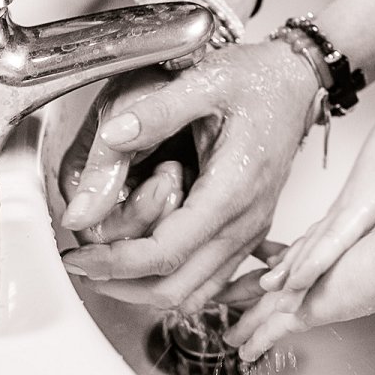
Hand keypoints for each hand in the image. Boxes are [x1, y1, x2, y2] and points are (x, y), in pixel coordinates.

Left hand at [58, 39, 322, 311]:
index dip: (114, 262)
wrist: (296, 83)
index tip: (78, 255)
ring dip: (143, 288)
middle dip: (120, 284)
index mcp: (233, 190)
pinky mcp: (248, 234)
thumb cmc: (257, 82)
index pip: (166, 252)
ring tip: (102, 266)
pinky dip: (171, 282)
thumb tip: (111, 136)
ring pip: (192, 293)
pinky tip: (140, 265)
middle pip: (176, 288)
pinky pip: (209, 281)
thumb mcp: (204, 81)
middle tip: (81, 262)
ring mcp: (249, 233)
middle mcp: (245, 222)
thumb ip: (155, 112)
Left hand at [224, 234, 374, 362]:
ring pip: (256, 310)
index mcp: (314, 256)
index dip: (268, 256)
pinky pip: (269, 332)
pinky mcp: (299, 312)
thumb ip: (363, 259)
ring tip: (228, 336)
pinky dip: (255, 343)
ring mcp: (296, 292)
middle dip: (236, 291)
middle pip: (258, 282)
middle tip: (218, 295)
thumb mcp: (371, 251)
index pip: (284, 256)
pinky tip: (244, 353)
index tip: (259, 254)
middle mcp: (299, 272)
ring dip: (240, 323)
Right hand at [258, 104, 374, 307]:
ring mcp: (340, 209)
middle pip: (315, 243)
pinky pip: (315, 236)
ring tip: (268, 285)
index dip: (315, 261)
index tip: (297, 281)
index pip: (336, 237)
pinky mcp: (341, 211)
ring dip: (289, 263)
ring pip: (310, 240)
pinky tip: (285, 266)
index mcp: (364, 200)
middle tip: (270, 291)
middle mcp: (345, 206)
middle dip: (292, 268)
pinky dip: (297, 252)